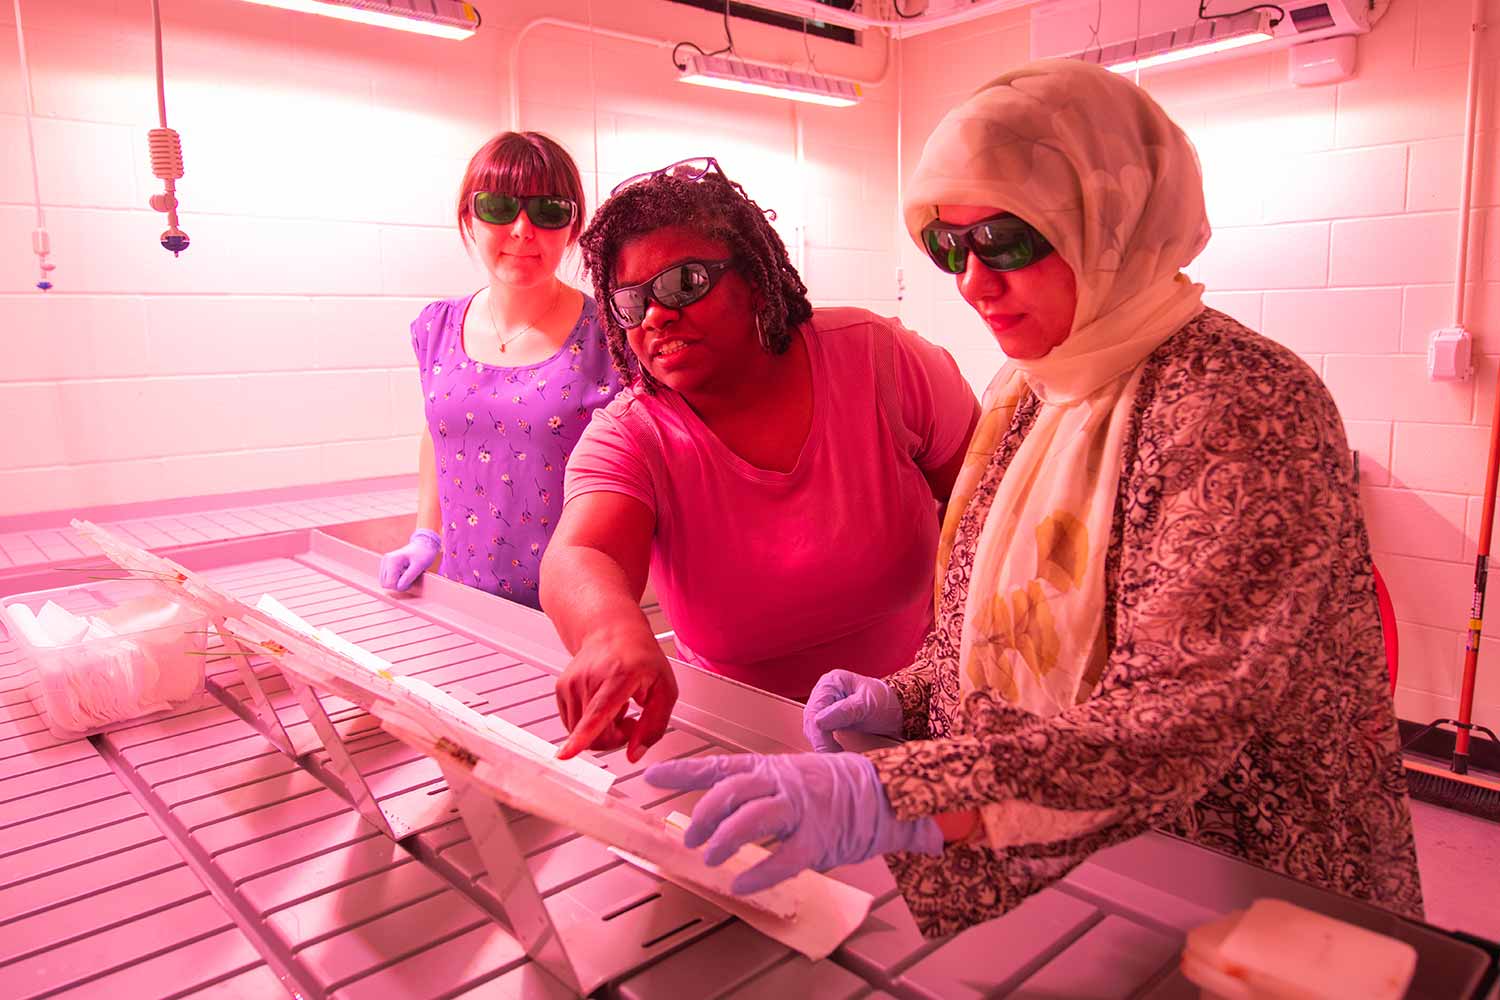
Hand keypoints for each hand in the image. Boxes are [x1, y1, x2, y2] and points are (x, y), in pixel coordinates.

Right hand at [379, 529, 441, 590]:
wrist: (424, 545)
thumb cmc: (424, 554)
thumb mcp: (419, 566)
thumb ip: (409, 577)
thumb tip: (398, 587)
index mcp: (392, 560)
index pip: (390, 583)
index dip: (401, 586)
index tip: (411, 581)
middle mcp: (386, 560)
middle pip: (385, 584)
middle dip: (397, 585)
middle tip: (410, 579)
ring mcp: (384, 562)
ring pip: (384, 582)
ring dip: (396, 582)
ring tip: (406, 575)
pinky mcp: (386, 564)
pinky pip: (386, 578)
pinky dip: (395, 579)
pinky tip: (403, 573)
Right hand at [555, 627, 677, 761]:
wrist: (612, 631)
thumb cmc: (640, 658)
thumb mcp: (664, 689)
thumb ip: (654, 726)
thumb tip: (634, 754)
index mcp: (619, 677)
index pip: (598, 712)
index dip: (582, 737)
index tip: (565, 754)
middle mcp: (589, 679)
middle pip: (594, 734)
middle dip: (615, 738)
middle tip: (631, 721)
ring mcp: (571, 684)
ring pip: (581, 734)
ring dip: (601, 731)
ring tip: (616, 708)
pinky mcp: (561, 690)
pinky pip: (572, 726)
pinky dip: (588, 725)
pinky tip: (601, 706)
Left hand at [644, 752, 941, 894]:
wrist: (879, 794)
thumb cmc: (827, 789)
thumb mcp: (786, 778)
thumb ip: (753, 791)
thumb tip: (713, 813)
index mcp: (768, 769)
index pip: (718, 767)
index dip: (682, 771)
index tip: (650, 775)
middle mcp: (780, 783)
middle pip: (729, 792)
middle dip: (702, 816)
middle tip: (690, 839)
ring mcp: (800, 809)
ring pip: (752, 819)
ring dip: (724, 840)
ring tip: (711, 858)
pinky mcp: (817, 838)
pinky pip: (782, 858)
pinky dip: (759, 873)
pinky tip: (742, 882)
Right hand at [803, 669, 902, 752]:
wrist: (899, 710)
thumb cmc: (886, 702)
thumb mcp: (868, 705)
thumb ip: (844, 711)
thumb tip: (818, 722)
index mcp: (831, 683)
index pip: (814, 709)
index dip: (818, 732)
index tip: (828, 750)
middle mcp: (824, 692)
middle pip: (811, 719)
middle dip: (819, 740)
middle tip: (830, 758)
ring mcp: (826, 706)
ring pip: (813, 729)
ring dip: (821, 744)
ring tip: (833, 757)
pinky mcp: (830, 719)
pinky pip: (821, 733)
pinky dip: (825, 744)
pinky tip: (834, 753)